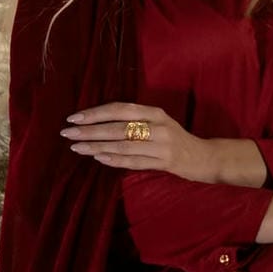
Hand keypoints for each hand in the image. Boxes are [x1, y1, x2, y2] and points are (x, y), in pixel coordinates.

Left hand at [61, 101, 214, 181]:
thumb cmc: (174, 139)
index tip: (74, 117)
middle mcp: (158, 126)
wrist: (205, 157)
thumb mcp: (157, 122)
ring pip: (123, 145)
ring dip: (97, 146)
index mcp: (154, 112)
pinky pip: (135, 161)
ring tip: (77, 148)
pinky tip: (98, 158)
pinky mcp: (165, 162)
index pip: (119, 109)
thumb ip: (134, 121)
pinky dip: (115, 160)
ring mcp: (162, 145)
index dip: (96, 113)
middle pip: (118, 127)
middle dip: (90, 130)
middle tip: (68, 133)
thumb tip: (98, 122)